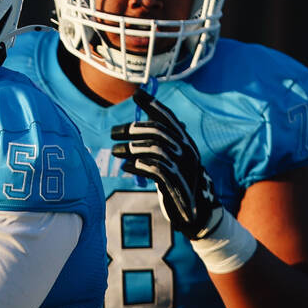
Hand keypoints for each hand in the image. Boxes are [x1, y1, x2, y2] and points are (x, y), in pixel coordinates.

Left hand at [111, 89, 222, 238]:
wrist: (193, 212)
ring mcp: (182, 167)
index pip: (169, 119)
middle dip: (133, 129)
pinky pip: (154, 169)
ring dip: (131, 148)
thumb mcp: (171, 160)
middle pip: (158, 131)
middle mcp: (187, 151)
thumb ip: (160, 144)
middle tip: (113, 133)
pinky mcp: (175, 184)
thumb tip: (140, 127)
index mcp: (185, 142)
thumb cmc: (177, 182)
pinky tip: (126, 166)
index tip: (136, 95)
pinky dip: (137, 165)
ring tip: (115, 151)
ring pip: (154, 148)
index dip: (153, 106)